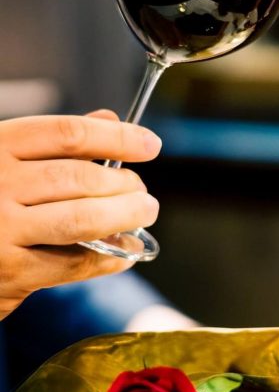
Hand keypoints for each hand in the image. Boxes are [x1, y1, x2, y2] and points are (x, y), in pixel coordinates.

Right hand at [0, 110, 160, 318]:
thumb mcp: (3, 157)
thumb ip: (53, 140)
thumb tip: (108, 119)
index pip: (68, 134)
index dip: (118, 138)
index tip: (150, 144)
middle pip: (80, 178)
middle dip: (124, 184)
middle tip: (142, 191)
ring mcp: (0, 230)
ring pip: (81, 219)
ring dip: (125, 217)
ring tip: (144, 213)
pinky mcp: (9, 273)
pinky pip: (74, 263)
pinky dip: (109, 256)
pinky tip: (125, 251)